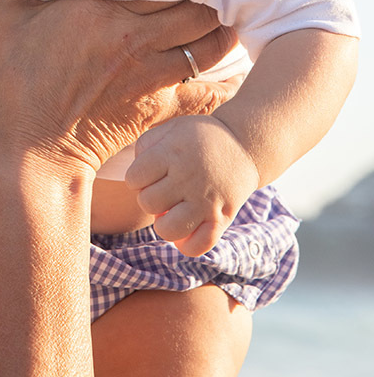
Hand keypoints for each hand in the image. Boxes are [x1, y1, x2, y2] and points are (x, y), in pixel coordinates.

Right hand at [0, 0, 240, 174]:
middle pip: (197, 8)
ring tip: (226, 16)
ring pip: (210, 46)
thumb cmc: (17, 85)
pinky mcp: (159, 109)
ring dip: (222, 30)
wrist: (35, 153)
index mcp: (104, 12)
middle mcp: (136, 39)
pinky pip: (207, 94)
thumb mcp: (3, 22)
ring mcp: (152, 76)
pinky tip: (236, 75)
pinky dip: (226, 84)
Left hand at [125, 115, 259, 254]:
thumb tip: (136, 180)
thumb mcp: (170, 129)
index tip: (149, 173)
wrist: (243, 146)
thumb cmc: (199, 138)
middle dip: (149, 199)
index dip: (136, 178)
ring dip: (163, 224)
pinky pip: (197, 247)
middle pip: (148, 203)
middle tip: (163, 190)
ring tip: (171, 212)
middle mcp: (188, 179)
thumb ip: (145, 147)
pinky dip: (186, 244)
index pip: (134, 179)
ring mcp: (206, 201)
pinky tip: (186, 229)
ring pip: (168, 230)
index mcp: (172, 154)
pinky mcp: (222, 219)